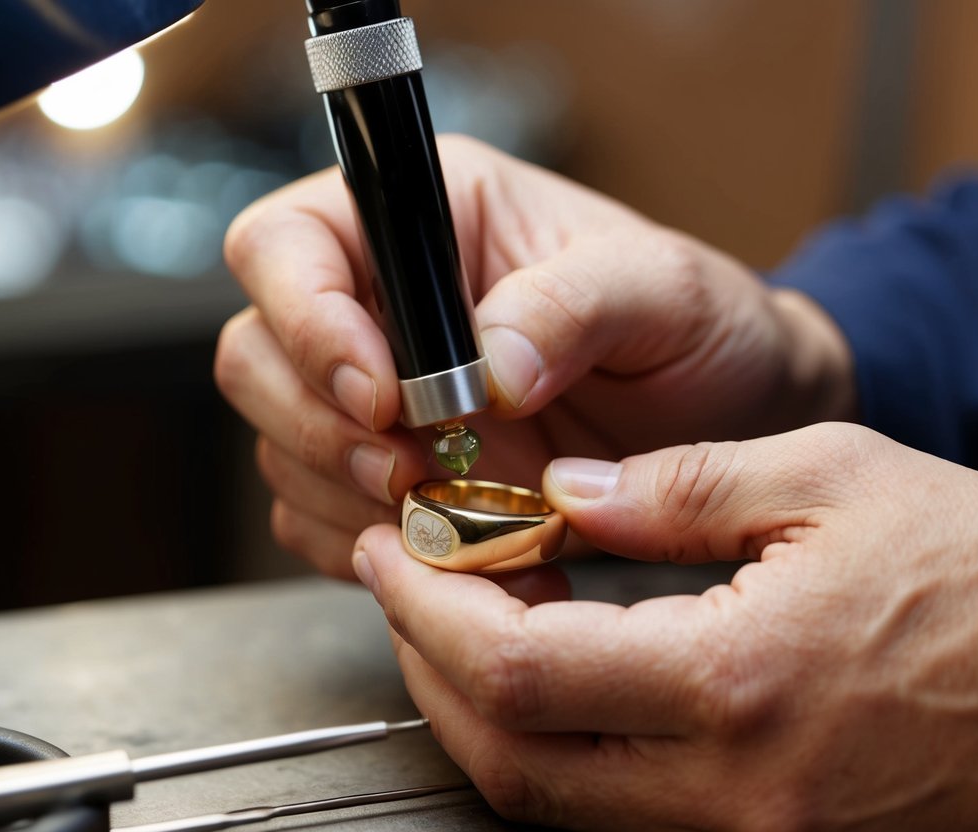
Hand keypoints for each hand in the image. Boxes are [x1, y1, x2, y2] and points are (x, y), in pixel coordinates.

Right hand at [216, 136, 853, 577]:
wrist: (723, 423)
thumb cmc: (696, 330)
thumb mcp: (664, 292)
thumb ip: (577, 303)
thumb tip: (488, 364)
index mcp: (424, 222)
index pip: (286, 245)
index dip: (306, 321)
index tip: (384, 395)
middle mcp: (379, 306)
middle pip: (255, 355)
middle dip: (319, 428)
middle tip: (414, 473)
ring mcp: (374, 398)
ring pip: (279, 447)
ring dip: (348, 496)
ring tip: (453, 518)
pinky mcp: (384, 475)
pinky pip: (319, 518)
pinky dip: (369, 548)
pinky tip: (449, 550)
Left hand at [353, 423, 977, 829]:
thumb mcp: (832, 481)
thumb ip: (679, 486)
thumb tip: (563, 495)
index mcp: (737, 682)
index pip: (514, 668)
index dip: (426, 607)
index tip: (394, 547)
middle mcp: (730, 792)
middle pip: (505, 756)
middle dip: (424, 664)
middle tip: (403, 581)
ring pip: (546, 799)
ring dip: (477, 709)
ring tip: (458, 616)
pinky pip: (611, 811)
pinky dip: (549, 743)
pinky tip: (547, 673)